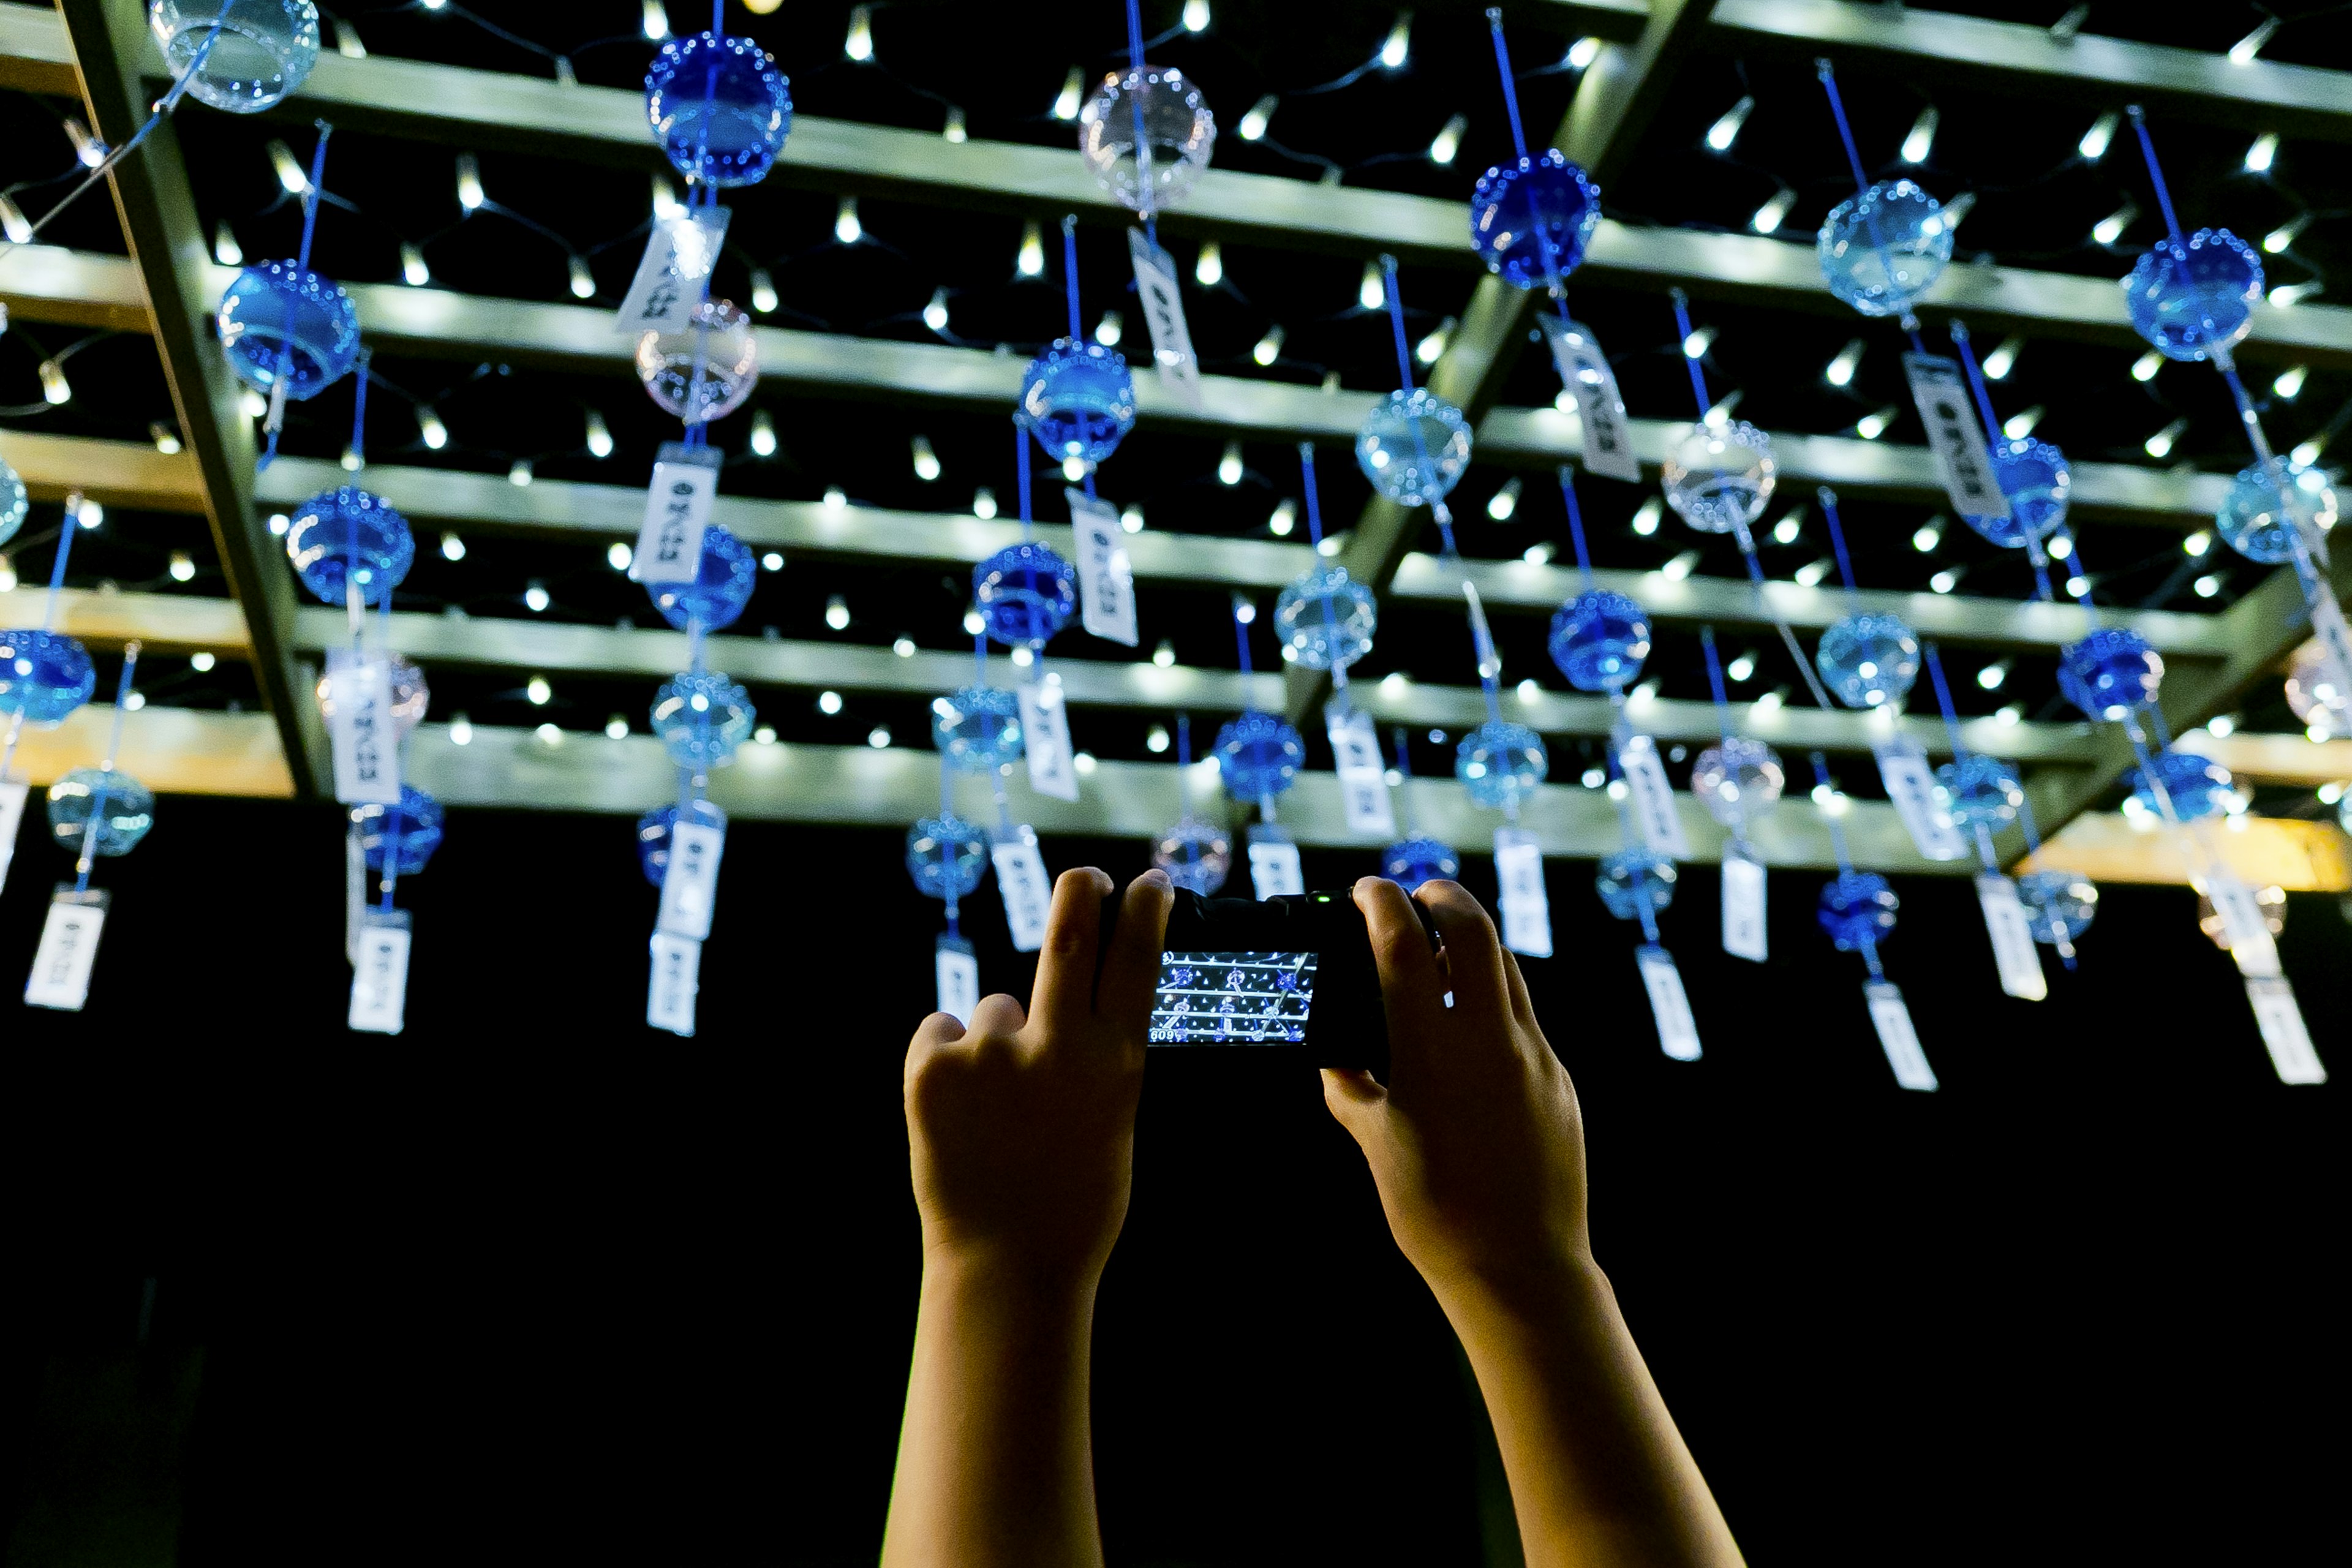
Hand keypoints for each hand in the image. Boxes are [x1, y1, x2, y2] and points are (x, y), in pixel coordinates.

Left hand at [904, 867, 1172, 1284]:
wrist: (1005, 1266)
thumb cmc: (1069, 1206)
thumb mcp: (1111, 1125)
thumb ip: (1096, 1064)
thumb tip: (1075, 1019)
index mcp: (1115, 1064)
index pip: (1136, 964)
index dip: (1145, 913)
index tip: (1150, 882)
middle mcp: (1058, 1045)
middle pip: (1070, 935)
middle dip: (1081, 893)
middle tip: (1085, 879)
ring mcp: (990, 1052)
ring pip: (993, 1014)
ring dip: (993, 1047)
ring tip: (994, 1116)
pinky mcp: (931, 1065)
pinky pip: (941, 1034)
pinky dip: (946, 1062)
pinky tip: (957, 1113)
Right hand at [1321, 877, 1590, 1312]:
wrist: (1520, 1268)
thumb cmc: (1434, 1215)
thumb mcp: (1377, 1146)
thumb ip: (1351, 1090)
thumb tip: (1335, 1058)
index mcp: (1433, 1052)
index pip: (1403, 945)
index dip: (1381, 902)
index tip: (1365, 888)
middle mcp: (1491, 1041)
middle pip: (1474, 929)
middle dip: (1442, 896)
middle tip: (1414, 894)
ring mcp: (1535, 1058)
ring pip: (1508, 969)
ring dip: (1473, 943)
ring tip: (1440, 950)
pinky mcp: (1559, 1081)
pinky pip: (1525, 1019)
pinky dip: (1494, 999)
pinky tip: (1471, 1028)